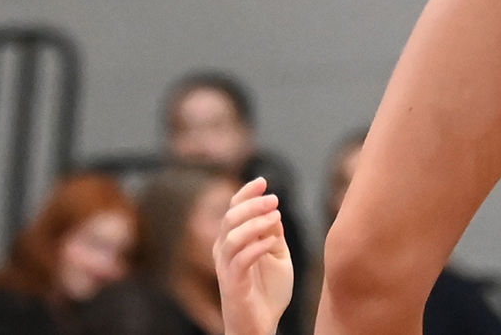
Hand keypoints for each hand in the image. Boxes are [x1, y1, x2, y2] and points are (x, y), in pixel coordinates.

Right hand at [212, 179, 292, 334]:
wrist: (261, 327)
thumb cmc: (267, 293)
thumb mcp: (277, 258)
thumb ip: (274, 236)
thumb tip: (274, 212)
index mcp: (231, 241)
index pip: (233, 209)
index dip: (245, 193)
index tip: (263, 180)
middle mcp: (223, 250)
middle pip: (231, 217)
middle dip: (252, 204)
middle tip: (274, 199)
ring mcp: (226, 267)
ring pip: (232, 236)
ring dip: (255, 223)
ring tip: (276, 217)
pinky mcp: (233, 284)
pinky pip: (240, 260)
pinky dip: (256, 247)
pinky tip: (273, 241)